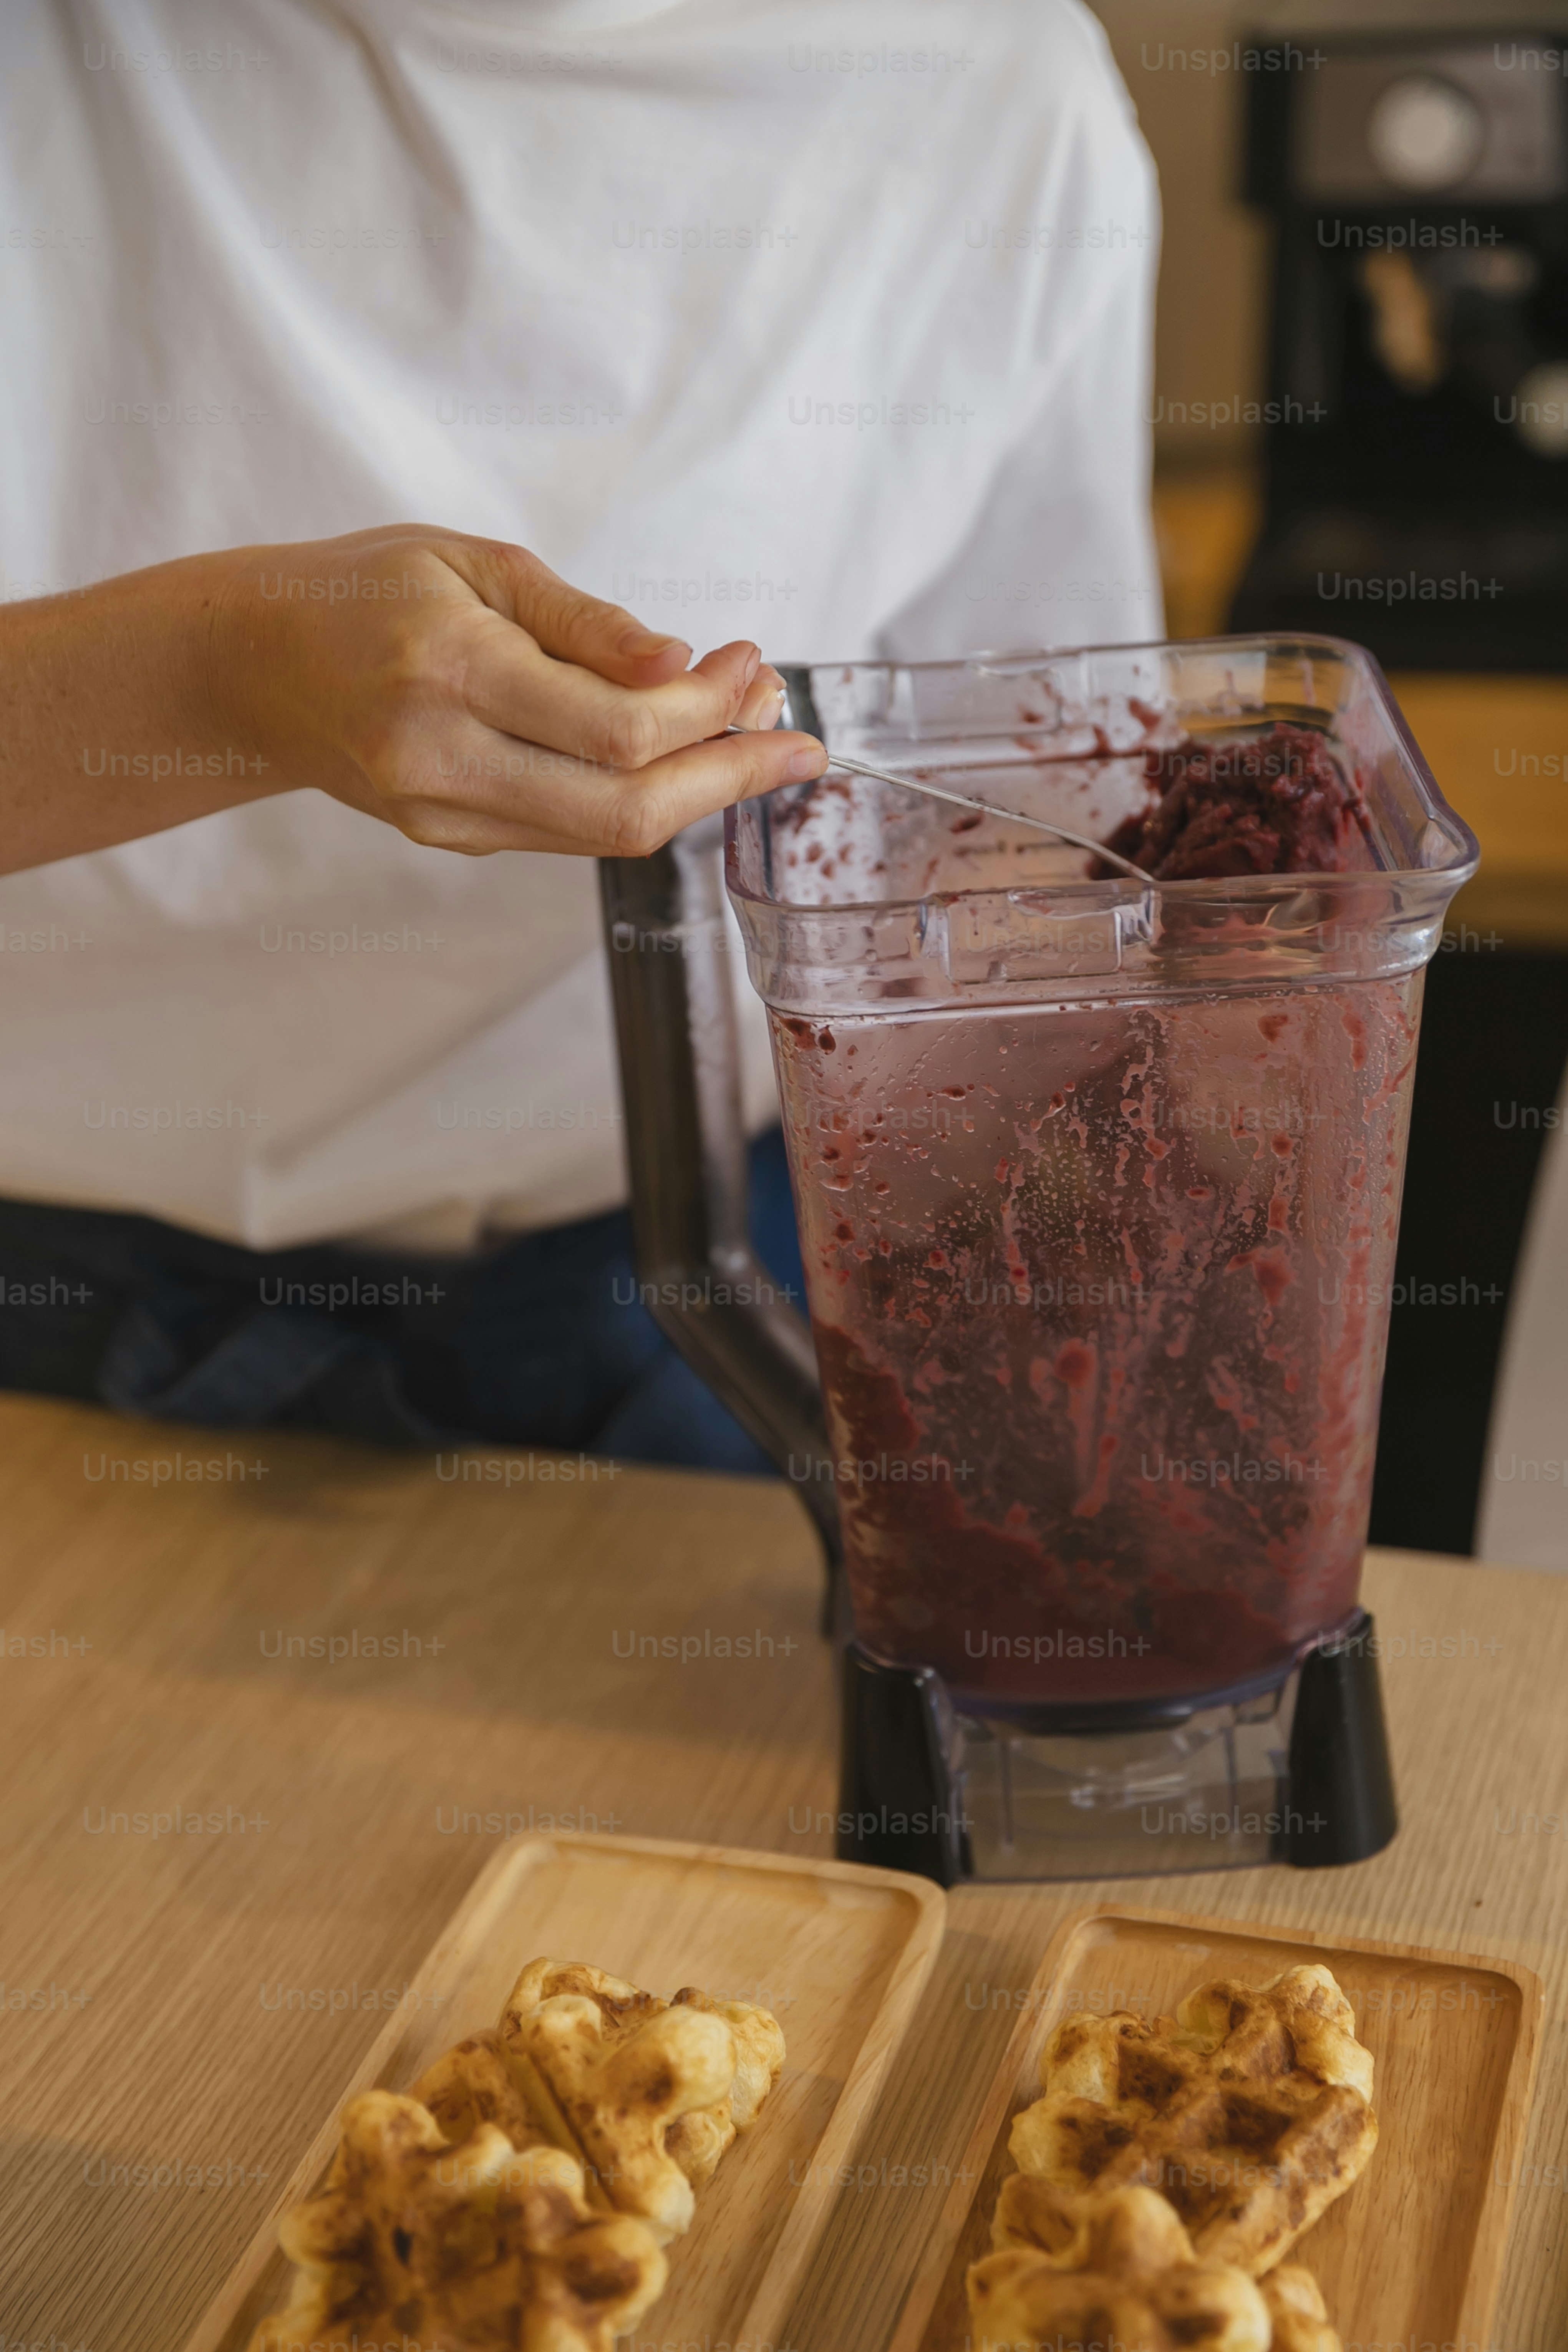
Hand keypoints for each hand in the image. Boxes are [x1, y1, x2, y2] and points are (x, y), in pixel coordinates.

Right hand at [213, 525, 827, 855]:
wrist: (256, 667)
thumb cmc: (365, 592)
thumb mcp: (476, 563)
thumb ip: (584, 622)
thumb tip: (680, 659)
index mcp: (451, 671)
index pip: (620, 729)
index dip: (710, 710)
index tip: (754, 666)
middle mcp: (444, 758)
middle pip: (628, 805)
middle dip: (729, 773)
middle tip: (791, 734)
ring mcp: (444, 814)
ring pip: (606, 833)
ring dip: (696, 790)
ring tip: (746, 732)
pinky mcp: (450, 839)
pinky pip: (569, 833)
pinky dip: (636, 798)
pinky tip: (672, 755)